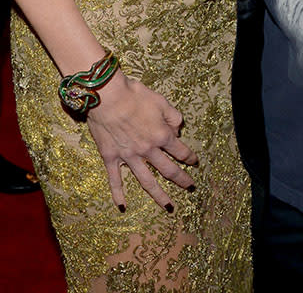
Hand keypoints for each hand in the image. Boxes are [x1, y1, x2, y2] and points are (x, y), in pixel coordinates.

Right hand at [86, 71, 197, 210]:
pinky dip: (118, 194)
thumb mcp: (161, 101)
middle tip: (190, 187)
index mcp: (161, 135)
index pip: (180, 150)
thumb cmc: (135, 95)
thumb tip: (177, 130)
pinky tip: (122, 207)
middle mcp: (148, 150)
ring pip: (146, 181)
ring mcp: (129, 156)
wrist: (108, 97)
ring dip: (159, 196)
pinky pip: (115, 180)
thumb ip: (173, 116)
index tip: (195, 162)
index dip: (190, 156)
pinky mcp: (111, 158)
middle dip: (182, 179)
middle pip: (168, 170)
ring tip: (169, 207)